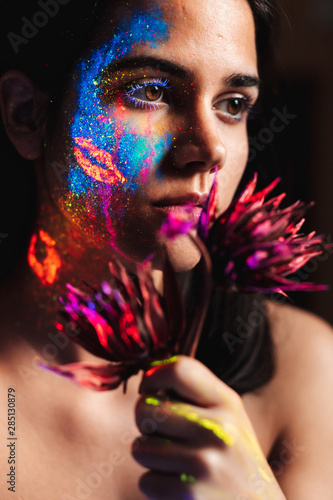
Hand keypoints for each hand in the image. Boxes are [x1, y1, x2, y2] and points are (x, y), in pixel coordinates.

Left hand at [132, 355, 285, 499]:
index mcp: (227, 402)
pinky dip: (156, 486)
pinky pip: (146, 480)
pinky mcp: (189, 493)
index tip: (148, 389)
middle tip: (162, 434)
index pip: (179, 370)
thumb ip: (195, 396)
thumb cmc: (235, 462)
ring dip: (151, 458)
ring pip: (140, 447)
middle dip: (145, 423)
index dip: (153, 376)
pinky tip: (181, 488)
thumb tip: (147, 375)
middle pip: (146, 408)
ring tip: (178, 464)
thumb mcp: (230, 420)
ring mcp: (205, 462)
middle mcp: (218, 428)